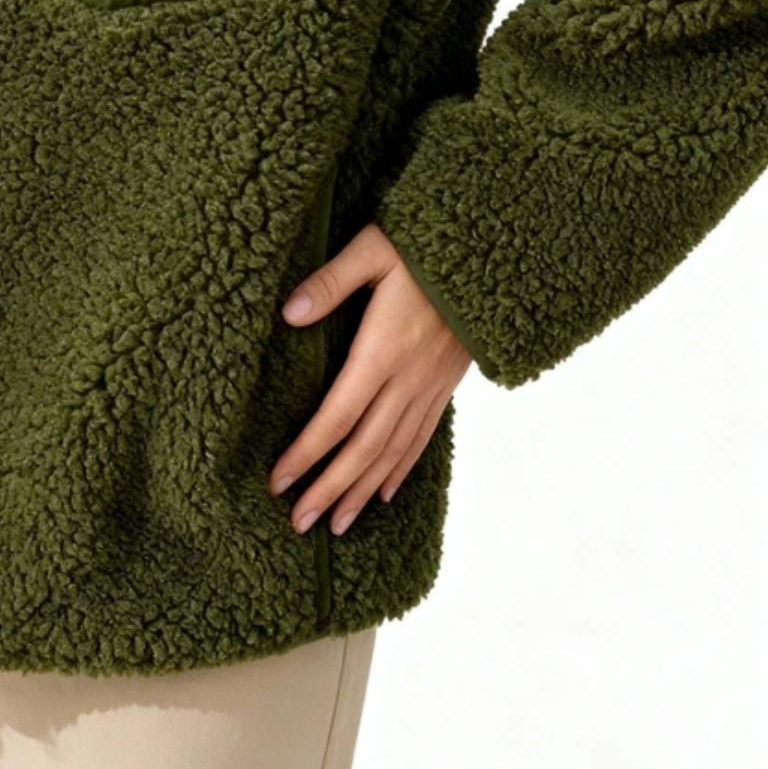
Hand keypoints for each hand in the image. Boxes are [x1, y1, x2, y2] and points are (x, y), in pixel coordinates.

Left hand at [267, 222, 473, 534]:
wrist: (489, 250)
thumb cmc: (422, 244)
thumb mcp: (371, 249)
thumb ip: (329, 282)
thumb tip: (288, 313)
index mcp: (384, 350)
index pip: (338, 416)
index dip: (307, 453)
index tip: (278, 482)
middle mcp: (409, 378)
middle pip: (364, 448)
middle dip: (330, 489)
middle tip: (298, 524)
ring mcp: (431, 385)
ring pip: (393, 452)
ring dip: (362, 491)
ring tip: (336, 524)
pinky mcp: (446, 384)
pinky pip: (421, 436)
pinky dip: (401, 469)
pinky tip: (385, 492)